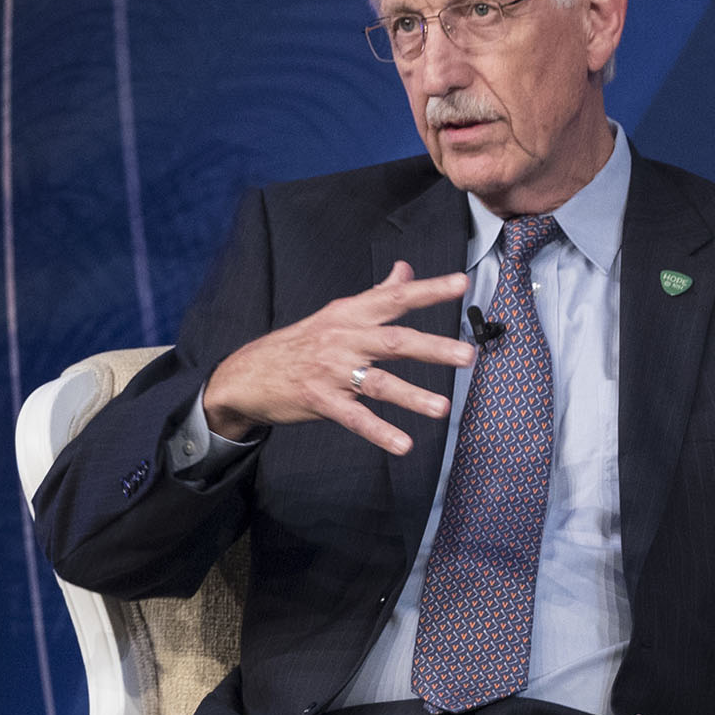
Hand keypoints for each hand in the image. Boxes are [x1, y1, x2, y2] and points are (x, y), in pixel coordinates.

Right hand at [201, 261, 476, 455]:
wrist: (247, 374)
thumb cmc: (299, 344)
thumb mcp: (335, 314)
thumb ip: (376, 295)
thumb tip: (405, 270)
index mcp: (349, 314)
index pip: (394, 298)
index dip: (428, 290)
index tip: (462, 283)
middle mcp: (343, 339)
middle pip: (393, 341)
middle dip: (432, 348)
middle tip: (467, 355)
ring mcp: (330, 372)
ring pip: (378, 383)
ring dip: (412, 396)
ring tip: (443, 408)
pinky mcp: (319, 401)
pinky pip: (354, 418)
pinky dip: (379, 432)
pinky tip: (403, 444)